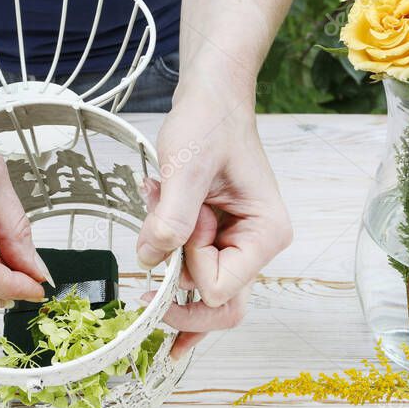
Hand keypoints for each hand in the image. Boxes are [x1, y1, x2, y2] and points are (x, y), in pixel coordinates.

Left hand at [137, 83, 291, 357]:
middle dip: (177, 293)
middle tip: (143, 283)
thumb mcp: (186, 168)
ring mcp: (235, 247)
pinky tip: (152, 231)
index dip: (190, 264)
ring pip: (196, 289)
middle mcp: (255, 247)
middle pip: (219, 308)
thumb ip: (171, 219)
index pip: (219, 288)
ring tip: (156, 202)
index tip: (184, 223)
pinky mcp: (214, 241)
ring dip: (165, 256)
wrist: (211, 99)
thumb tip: (151, 261)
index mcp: (265, 234)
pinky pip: (188, 270)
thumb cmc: (209, 124)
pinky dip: (165, 254)